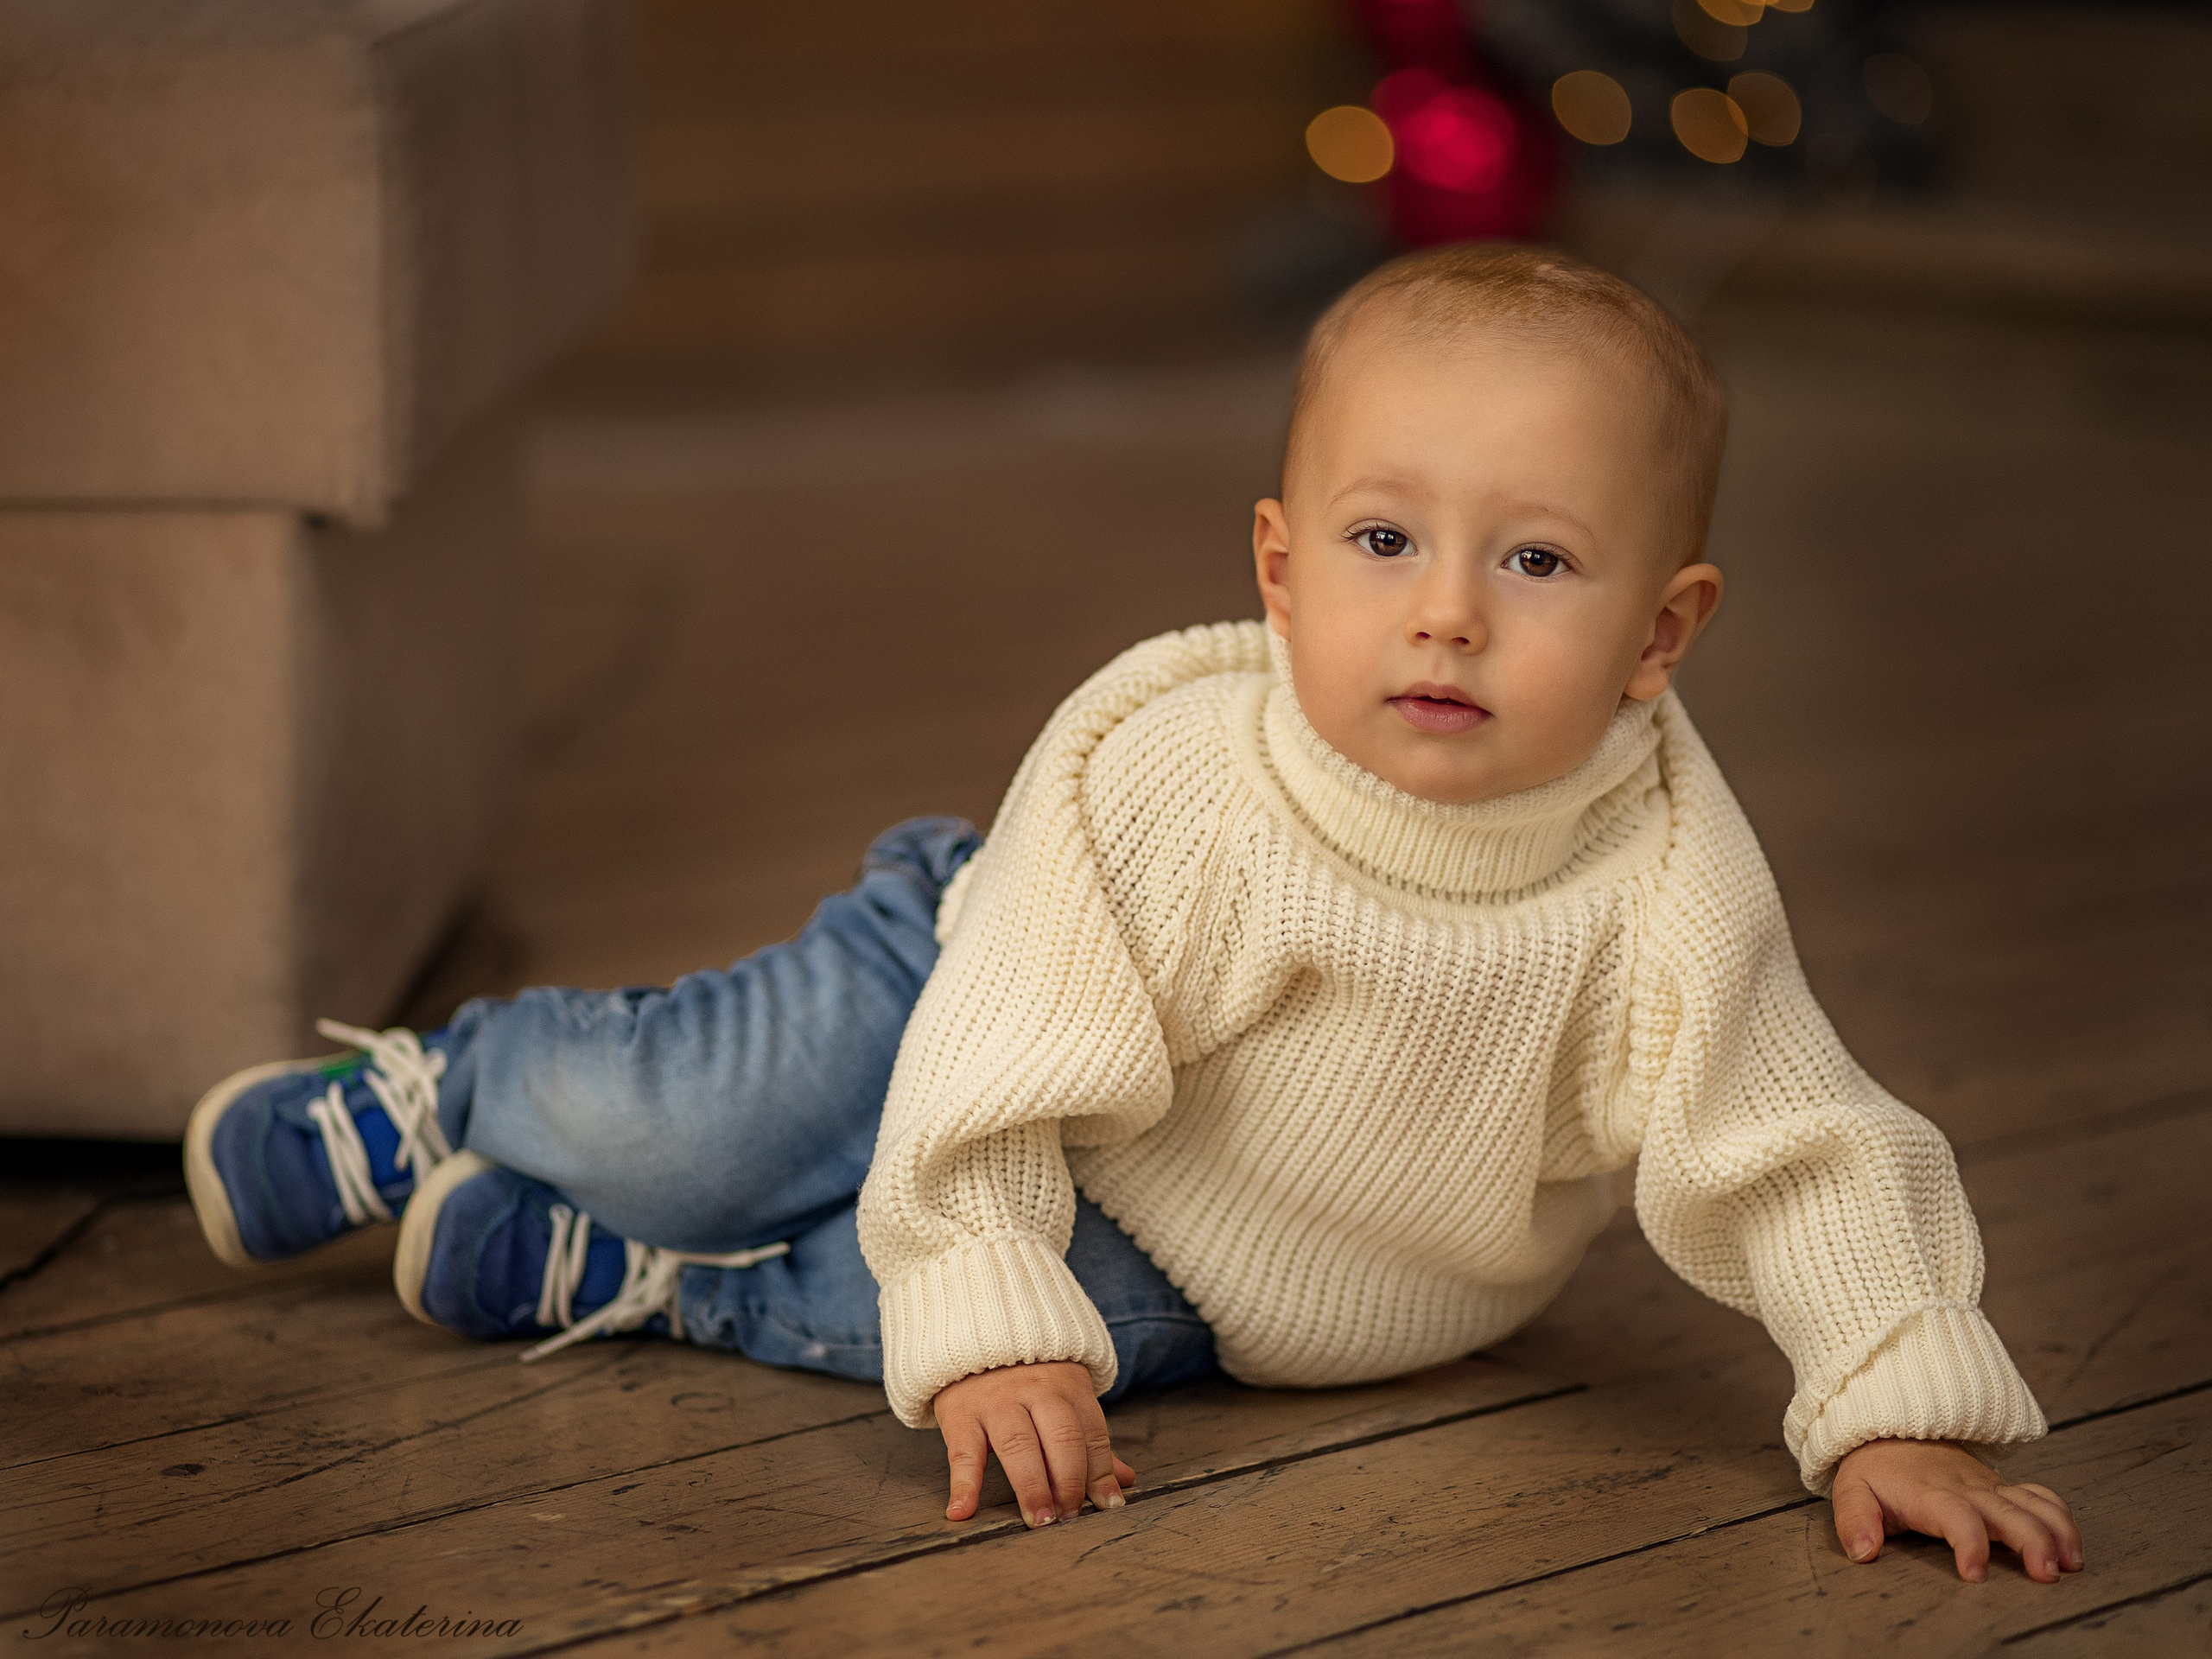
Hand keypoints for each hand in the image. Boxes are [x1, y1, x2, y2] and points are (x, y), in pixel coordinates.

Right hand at [933, 1360, 1135, 1527]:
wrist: (975, 1338)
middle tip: (1070, 1518)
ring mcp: (996, 1402)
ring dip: (1031, 1487)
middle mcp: (1034, 1391)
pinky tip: (963, 1511)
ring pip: (1018, 1446)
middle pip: (1061, 1438)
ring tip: (1040, 1521)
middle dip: (1069, 1482)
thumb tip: (1124, 1481)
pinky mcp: (960, 1414)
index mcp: (1067, 1387)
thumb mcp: (1065, 1397)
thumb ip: (1090, 1442)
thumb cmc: (1028, 1379)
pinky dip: (963, 1485)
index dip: (1101, 1474)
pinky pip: (964, 1452)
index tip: (1107, 1506)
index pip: (1091, 1434)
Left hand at [1832, 1438, 2082, 1582]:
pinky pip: (2040, 1495)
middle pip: (2008, 1511)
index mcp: (1930, 1493)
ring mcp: (1989, 1485)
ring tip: (2070, 1565)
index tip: (1975, 1574)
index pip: (1956, 1516)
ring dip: (2056, 1531)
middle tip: (2044, 1574)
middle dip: (2031, 1541)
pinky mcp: (2002, 1486)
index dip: (1969, 1543)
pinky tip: (2072, 1547)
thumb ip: (1854, 1521)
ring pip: (2033, 1503)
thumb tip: (1864, 1552)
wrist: (1890, 1428)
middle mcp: (1966, 1488)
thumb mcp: (1852, 1491)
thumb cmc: (1875, 1469)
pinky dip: (2061, 1517)